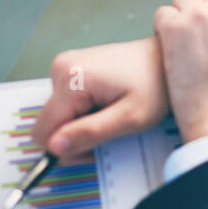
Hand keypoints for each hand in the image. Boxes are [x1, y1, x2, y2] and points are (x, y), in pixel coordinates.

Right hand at [32, 38, 168, 160]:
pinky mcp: (70, 68)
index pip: (43, 132)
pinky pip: (64, 103)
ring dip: (79, 124)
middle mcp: (61, 67)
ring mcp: (65, 65)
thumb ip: (90, 133)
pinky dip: (81, 111)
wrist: (164, 58)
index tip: (92, 148)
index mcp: (71, 79)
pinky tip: (104, 104)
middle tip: (105, 133)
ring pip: (57, 115)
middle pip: (48, 124)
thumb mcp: (129, 118)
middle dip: (73, 137)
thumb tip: (55, 146)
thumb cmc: (154, 84)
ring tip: (109, 115)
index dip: (65, 149)